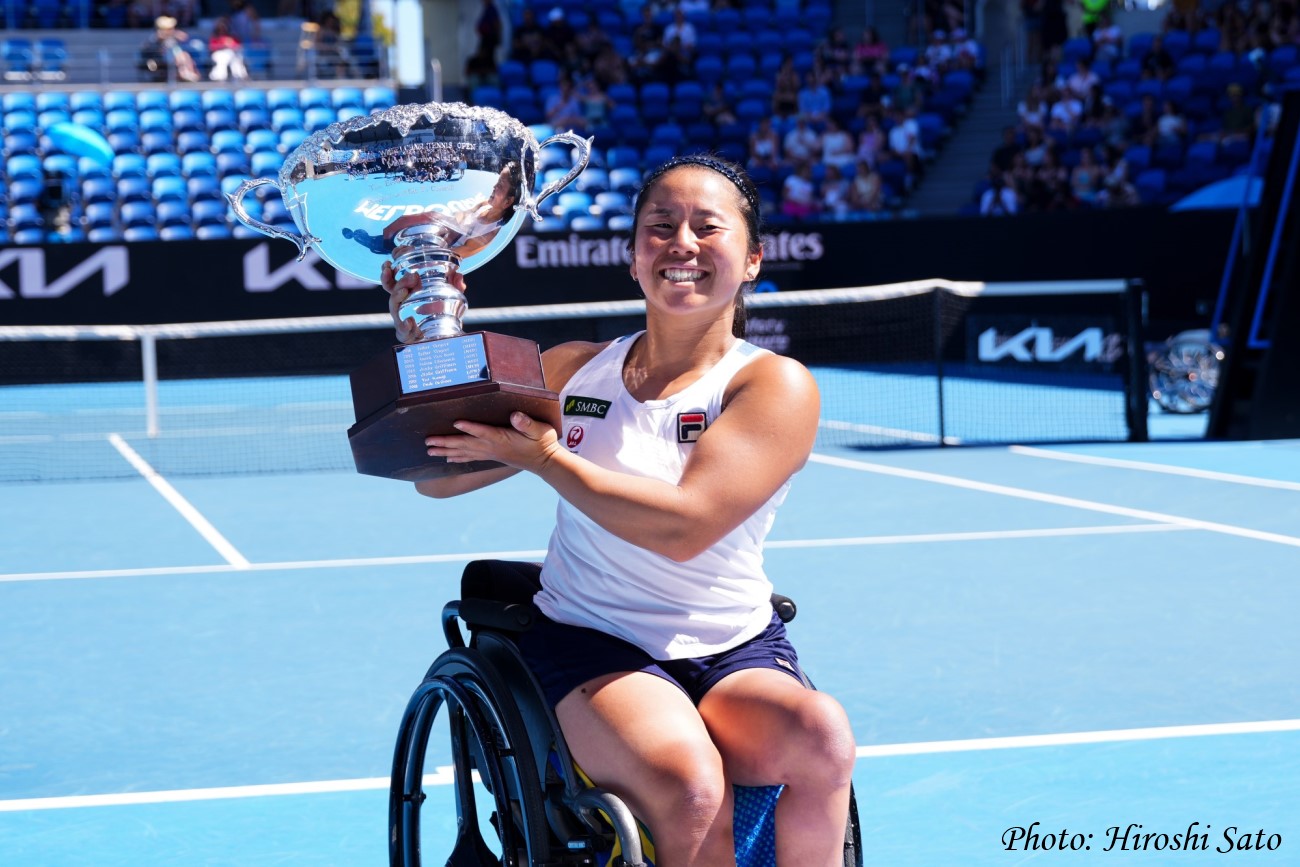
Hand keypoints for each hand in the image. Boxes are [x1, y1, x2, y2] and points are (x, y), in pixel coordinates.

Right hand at [380, 261, 465, 343]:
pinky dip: (404, 325)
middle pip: (393, 291)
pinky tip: (409, 321)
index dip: (388, 273)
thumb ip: (455, 286)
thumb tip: (459, 276)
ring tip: (404, 291)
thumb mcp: (450, 298)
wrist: (443, 336)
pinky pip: (401, 329)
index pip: (393, 281)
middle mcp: (401, 305)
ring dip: (397, 297)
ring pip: (394, 307)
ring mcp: (401, 318)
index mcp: (407, 294)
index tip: (388, 263)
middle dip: (400, 281)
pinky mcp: (405, 333)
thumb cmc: (441, 314)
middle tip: (413, 276)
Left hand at [425, 412, 559, 473]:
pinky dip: (457, 457)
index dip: (470, 427)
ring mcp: (490, 453)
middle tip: (428, 442)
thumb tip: (516, 416)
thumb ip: (527, 423)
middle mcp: (492, 447)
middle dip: (446, 442)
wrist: (545, 462)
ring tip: (430, 451)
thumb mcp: (539, 430)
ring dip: (446, 451)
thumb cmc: (542, 442)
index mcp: (502, 438)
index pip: (483, 432)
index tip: (456, 422)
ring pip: (464, 452)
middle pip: (465, 444)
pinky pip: (470, 457)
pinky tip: (447, 458)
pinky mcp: (492, 456)